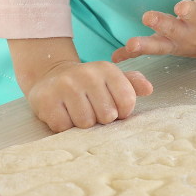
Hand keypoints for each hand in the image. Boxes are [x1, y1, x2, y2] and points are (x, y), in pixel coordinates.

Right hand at [25, 60, 152, 132]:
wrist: (51, 76)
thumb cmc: (88, 84)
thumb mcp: (111, 79)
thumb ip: (132, 84)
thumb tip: (149, 89)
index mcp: (107, 69)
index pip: (127, 102)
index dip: (121, 112)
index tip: (111, 107)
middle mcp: (87, 74)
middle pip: (107, 115)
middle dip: (100, 118)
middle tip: (91, 109)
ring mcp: (65, 85)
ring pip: (85, 123)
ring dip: (82, 123)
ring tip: (76, 111)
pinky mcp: (46, 99)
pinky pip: (64, 126)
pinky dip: (64, 126)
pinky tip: (63, 113)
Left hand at [111, 0, 195, 61]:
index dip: (189, 11)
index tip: (182, 7)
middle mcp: (189, 35)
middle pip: (174, 31)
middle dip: (162, 25)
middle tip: (148, 17)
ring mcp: (177, 45)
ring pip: (160, 46)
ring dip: (144, 46)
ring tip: (130, 45)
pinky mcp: (167, 48)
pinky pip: (149, 52)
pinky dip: (131, 57)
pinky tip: (116, 57)